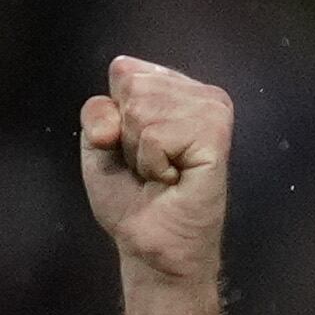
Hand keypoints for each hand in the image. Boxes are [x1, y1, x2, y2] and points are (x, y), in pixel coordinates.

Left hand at [78, 57, 233, 286]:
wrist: (151, 245)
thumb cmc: (132, 199)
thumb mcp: (98, 144)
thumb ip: (97, 112)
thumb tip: (112, 124)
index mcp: (171, 88)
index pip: (124, 70)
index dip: (114, 114)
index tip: (133, 148)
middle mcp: (197, 94)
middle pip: (132, 85)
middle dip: (128, 134)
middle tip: (151, 166)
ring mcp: (211, 111)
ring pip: (143, 109)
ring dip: (142, 152)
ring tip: (162, 174)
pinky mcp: (216, 136)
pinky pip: (157, 134)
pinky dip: (154, 163)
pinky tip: (173, 179)